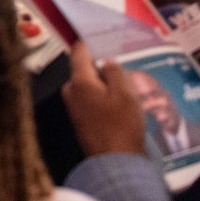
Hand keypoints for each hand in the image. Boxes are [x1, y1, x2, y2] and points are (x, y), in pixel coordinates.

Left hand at [61, 42, 145, 156]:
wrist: (116, 163)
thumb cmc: (121, 125)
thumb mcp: (125, 93)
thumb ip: (115, 71)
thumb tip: (106, 62)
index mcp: (79, 81)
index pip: (79, 51)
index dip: (92, 42)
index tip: (104, 37)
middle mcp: (71, 91)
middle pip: (86, 69)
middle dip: (104, 68)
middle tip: (125, 69)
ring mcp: (74, 107)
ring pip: (91, 86)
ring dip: (107, 85)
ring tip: (128, 89)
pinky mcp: (81, 120)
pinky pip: (92, 100)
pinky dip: (105, 99)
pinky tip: (121, 105)